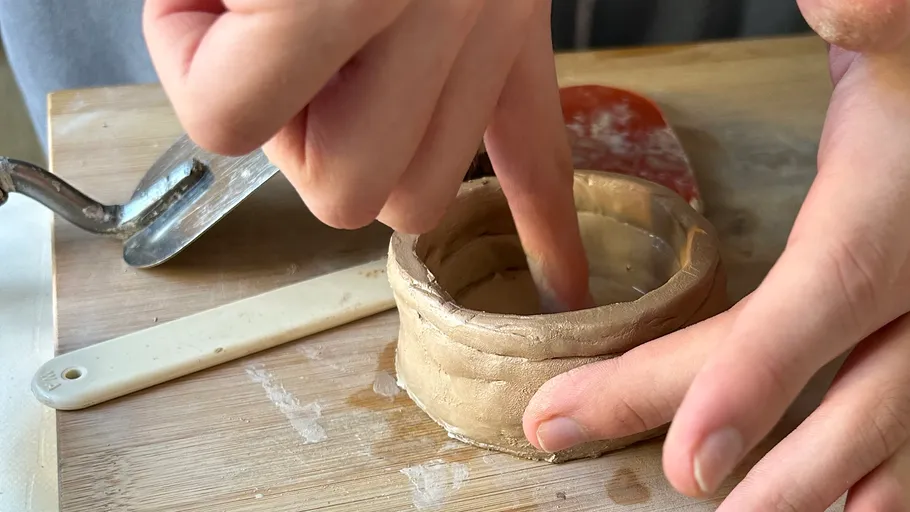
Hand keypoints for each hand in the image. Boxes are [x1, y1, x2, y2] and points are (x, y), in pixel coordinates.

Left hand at [142, 0, 591, 310]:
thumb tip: (211, 47)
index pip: (229, 117)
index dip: (195, 67)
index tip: (201, 10)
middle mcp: (437, 15)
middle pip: (347, 190)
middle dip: (294, 132)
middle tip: (285, 56)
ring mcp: (492, 34)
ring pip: (422, 193)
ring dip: (373, 153)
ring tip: (356, 70)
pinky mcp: (525, 38)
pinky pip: (542, 156)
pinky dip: (545, 222)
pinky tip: (560, 276)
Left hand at [524, 1, 909, 508]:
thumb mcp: (907, 28)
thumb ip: (876, 15)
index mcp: (896, 218)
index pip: (818, 306)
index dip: (753, 384)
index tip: (685, 464)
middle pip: (840, 390)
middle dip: (757, 456)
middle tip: (667, 488)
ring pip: (903, 428)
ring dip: (835, 483)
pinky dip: (893, 470)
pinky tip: (856, 499)